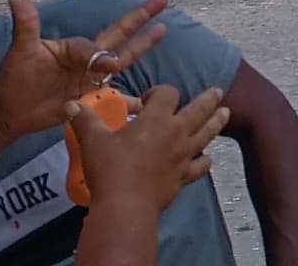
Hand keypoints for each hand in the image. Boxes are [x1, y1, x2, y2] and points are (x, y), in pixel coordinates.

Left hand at [0, 0, 168, 139]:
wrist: (8, 109)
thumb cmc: (12, 76)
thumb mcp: (20, 51)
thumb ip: (26, 25)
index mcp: (73, 48)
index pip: (93, 49)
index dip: (101, 56)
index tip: (108, 67)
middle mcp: (86, 60)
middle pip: (118, 37)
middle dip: (140, 19)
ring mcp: (90, 79)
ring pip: (123, 61)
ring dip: (142, 46)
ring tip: (162, 30)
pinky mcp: (90, 100)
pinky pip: (115, 100)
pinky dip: (131, 102)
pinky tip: (149, 103)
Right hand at [73, 84, 226, 219]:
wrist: (125, 205)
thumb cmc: (110, 170)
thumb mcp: (93, 141)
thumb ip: (85, 120)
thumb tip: (71, 104)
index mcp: (156, 119)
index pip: (167, 93)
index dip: (159, 92)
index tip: (148, 100)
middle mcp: (176, 133)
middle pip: (199, 109)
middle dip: (208, 98)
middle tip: (217, 91)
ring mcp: (183, 155)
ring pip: (207, 133)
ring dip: (217, 122)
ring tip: (226, 112)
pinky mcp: (183, 176)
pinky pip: (200, 166)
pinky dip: (205, 161)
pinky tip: (207, 159)